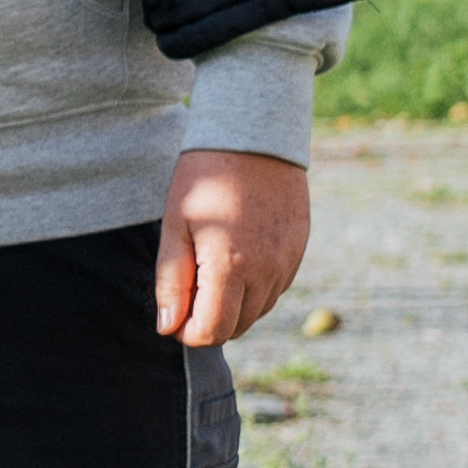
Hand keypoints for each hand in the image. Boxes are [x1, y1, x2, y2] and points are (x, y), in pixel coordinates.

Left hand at [156, 149, 308, 351]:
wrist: (255, 135)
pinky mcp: (299, 251)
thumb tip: (168, 328)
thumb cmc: (205, 177)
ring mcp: (287, 262)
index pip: (212, 332)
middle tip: (190, 288)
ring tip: (212, 268)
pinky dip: (255, 288)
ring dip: (233, 306)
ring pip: (258, 311)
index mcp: (230, 265)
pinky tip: (238, 258)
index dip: (188, 332)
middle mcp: (266, 270)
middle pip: (237, 328)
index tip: (175, 314)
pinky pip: (275, 289)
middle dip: (209, 321)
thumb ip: (171, 280)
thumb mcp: (176, 225)